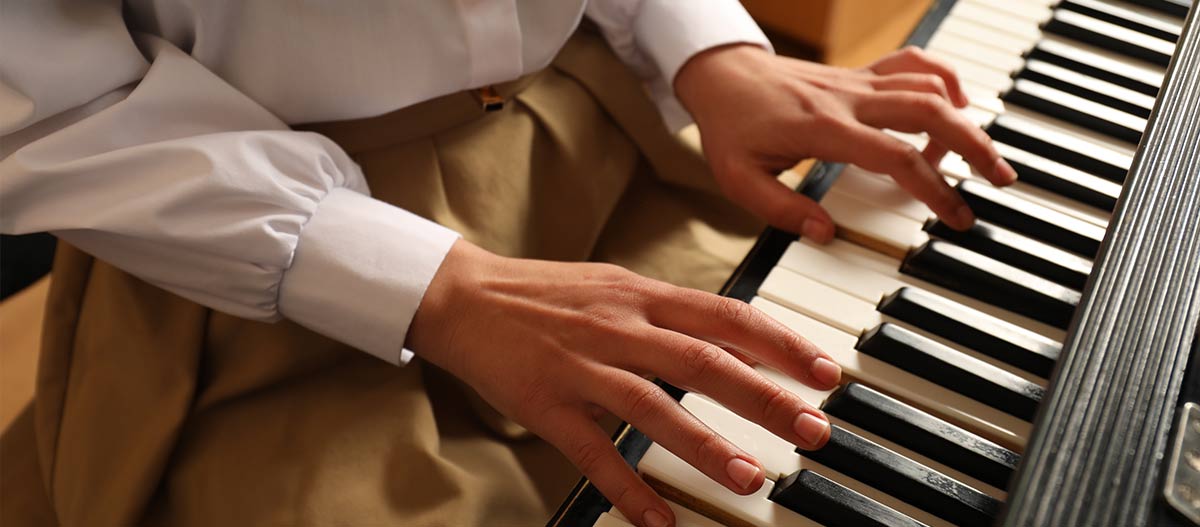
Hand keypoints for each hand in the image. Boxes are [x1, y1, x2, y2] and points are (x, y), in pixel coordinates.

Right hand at [407, 240, 841, 526]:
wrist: (463, 294)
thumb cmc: (547, 293)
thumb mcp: (617, 288)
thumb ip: (674, 315)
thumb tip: (739, 344)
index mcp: (641, 295)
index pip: (726, 315)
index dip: (781, 344)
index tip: (826, 374)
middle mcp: (618, 327)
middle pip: (702, 361)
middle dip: (764, 397)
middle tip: (813, 429)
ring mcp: (580, 366)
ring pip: (652, 407)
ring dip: (705, 445)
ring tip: (749, 478)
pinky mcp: (545, 403)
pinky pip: (591, 452)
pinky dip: (626, 488)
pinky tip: (657, 521)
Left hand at [675, 44, 1017, 241]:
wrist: (722, 76)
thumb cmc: (731, 129)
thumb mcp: (739, 180)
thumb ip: (781, 210)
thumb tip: (826, 234)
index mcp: (823, 129)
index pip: (896, 156)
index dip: (934, 188)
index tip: (957, 216)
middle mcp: (849, 100)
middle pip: (930, 111)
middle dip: (974, 145)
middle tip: (1001, 179)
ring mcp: (857, 82)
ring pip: (928, 85)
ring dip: (966, 116)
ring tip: (983, 155)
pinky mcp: (860, 74)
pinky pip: (913, 63)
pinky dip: (943, 78)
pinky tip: (956, 104)